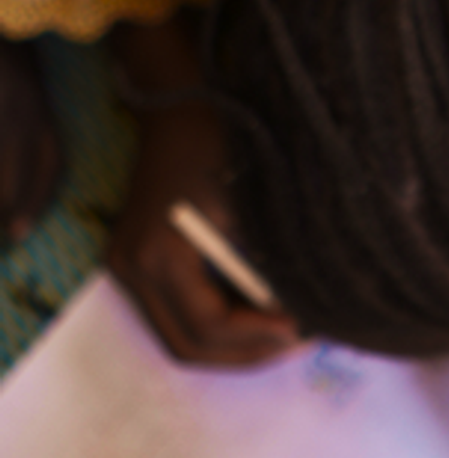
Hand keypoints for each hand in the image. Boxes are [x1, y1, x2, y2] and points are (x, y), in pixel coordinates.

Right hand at [105, 99, 301, 365]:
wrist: (179, 107)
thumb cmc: (220, 142)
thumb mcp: (255, 201)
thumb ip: (273, 259)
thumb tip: (308, 309)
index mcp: (158, 254)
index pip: (209, 325)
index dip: (260, 336)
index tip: (307, 329)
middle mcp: (133, 269)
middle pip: (190, 345)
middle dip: (249, 350)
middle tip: (302, 339)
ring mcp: (130, 268)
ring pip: (181, 336)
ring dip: (235, 343)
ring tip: (287, 331)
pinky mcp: (139, 262)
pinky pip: (178, 314)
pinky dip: (220, 323)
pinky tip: (261, 311)